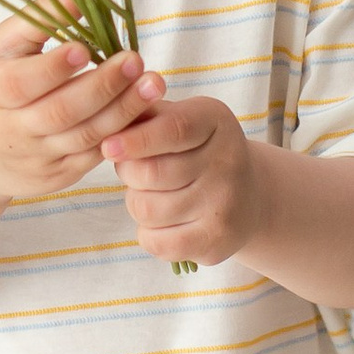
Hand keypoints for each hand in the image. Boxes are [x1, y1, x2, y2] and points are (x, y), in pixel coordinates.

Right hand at [0, 19, 163, 214]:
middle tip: (135, 61)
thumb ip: (37, 19)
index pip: (22, 83)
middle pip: (61, 112)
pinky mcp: (58, 177)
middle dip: (102, 87)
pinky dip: (121, 135)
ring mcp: (36, 158)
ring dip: (123, 111)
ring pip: (85, 137)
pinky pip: (94, 157)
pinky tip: (143, 111)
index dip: (54, 67)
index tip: (85, 48)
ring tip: (152, 84)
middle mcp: (13, 130)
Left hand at [106, 89, 258, 267]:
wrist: (247, 196)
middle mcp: (228, 160)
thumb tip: (107, 111)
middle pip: (152, 173)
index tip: (107, 146)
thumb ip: (145, 114)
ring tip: (151, 195)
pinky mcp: (217, 239)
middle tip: (134, 171)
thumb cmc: (195, 150)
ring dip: (137, 203)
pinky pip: (157, 242)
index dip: (136, 140)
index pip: (174, 129)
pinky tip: (162, 221)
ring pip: (148, 209)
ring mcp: (225, 203)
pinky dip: (148, 234)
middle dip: (128, 173)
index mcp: (215, 121)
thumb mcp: (179, 119)